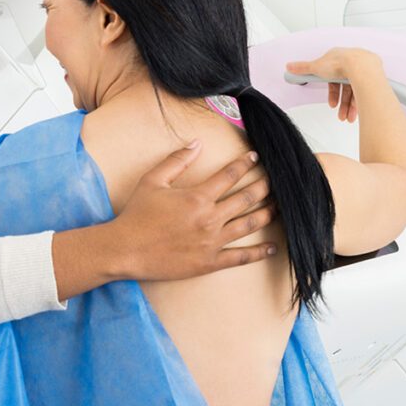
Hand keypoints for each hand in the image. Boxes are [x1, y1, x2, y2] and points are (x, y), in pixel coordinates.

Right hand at [115, 142, 275, 281]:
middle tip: (276, 180)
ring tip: (280, 207)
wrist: (126, 249)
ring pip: (248, 225)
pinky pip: (240, 257)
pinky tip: (272, 248)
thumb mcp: (152, 180)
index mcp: (197, 197)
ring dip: (267, 214)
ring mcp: (212, 242)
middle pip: (246, 199)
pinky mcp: (209, 262)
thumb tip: (197, 143)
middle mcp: (209, 218)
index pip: (229, 175)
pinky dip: (258, 252)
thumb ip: (176, 160)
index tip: (254, 157)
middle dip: (264, 186)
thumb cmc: (136, 214)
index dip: (244, 163)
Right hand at [286, 47, 381, 123]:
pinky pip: (365, 92)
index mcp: (338, 59)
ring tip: (347, 118)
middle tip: (340, 114)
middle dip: (342, 103)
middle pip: (345, 87)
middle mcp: (352, 64)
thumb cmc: (341, 63)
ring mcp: (364, 71)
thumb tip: (289, 66)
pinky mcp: (372, 77)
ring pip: (356, 91)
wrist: (361, 66)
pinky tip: (356, 112)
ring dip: (350, 107)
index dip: (332, 93)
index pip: (334, 79)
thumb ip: (302, 68)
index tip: (331, 103)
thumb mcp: (315, 67)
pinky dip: (360, 104)